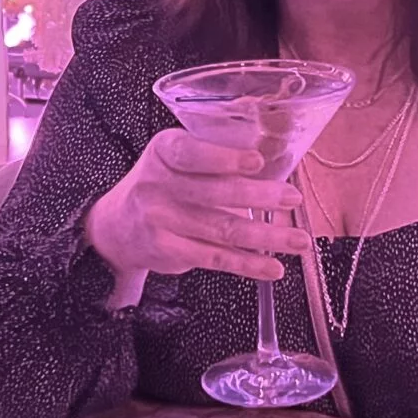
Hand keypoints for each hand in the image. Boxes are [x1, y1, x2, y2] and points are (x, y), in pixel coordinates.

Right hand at [84, 127, 310, 285]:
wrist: (117, 225)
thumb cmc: (163, 181)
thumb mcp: (175, 155)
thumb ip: (213, 152)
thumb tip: (274, 153)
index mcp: (164, 151)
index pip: (192, 153)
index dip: (225, 159)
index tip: (257, 161)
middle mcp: (159, 184)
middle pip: (215, 193)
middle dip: (260, 196)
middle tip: (293, 197)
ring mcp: (162, 220)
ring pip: (223, 229)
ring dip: (266, 236)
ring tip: (300, 239)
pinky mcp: (169, 251)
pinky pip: (215, 258)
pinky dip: (248, 264)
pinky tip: (273, 266)